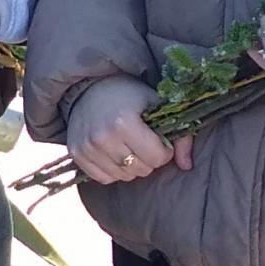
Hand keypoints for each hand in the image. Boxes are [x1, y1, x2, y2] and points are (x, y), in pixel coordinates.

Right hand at [66, 74, 193, 185]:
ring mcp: (87, 147)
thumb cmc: (129, 94)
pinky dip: (114, 170)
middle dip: (149, 159)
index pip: (156, 158)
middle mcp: (102, 137)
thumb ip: (180, 135)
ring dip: (132, 166)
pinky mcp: (77, 154)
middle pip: (141, 169)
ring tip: (129, 146)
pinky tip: (115, 153)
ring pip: (123, 176)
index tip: (159, 138)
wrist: (89, 87)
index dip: (164, 150)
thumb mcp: (157, 105)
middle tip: (144, 141)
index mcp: (124, 121)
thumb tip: (187, 166)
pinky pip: (104, 178)